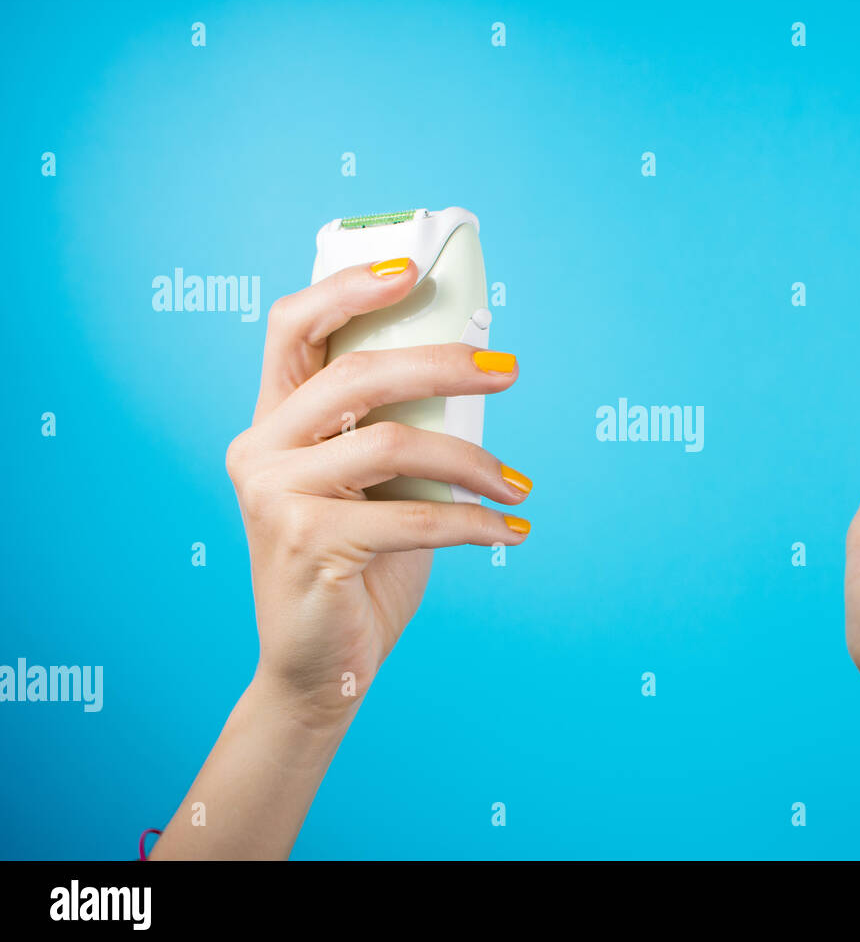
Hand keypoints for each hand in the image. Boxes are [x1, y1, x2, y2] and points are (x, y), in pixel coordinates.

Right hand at [226, 259, 531, 727]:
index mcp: (273, 423)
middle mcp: (259, 449)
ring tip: (518, 485)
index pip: (292, 328)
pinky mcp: (305, 543)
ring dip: (474, 461)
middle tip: (510, 370)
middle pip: (355, 374)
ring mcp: (274, 496)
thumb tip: (480, 372)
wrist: (323, 669)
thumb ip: (399, 430)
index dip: (349, 288)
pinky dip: (473, 524)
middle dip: (443, 363)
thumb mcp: (378, 487)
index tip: (414, 272)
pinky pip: (412, 516)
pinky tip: (509, 534)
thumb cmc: (360, 567)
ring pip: (393, 443)